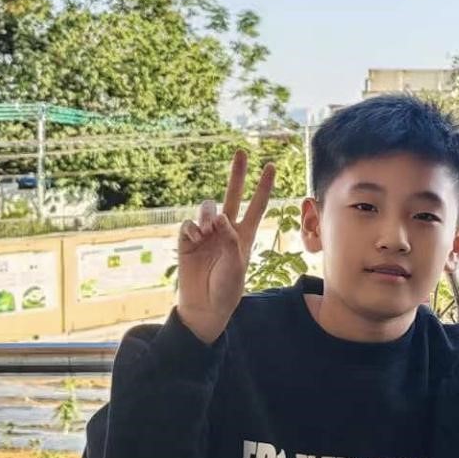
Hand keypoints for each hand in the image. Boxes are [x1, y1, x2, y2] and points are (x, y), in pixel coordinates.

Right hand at [177, 150, 274, 343]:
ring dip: (209, 215)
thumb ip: (231, 241)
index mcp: (244, 235)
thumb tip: (221, 217)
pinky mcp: (187, 239)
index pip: (257, 206)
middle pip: (233, 195)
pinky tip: (195, 241)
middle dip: (237, 174)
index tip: (271, 167)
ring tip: (208, 231)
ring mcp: (206, 233)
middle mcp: (226, 229)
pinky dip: (193, 229)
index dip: (263, 187)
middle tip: (242, 151)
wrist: (204, 305)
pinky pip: (189, 223)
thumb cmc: (226, 289)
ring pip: (208, 207)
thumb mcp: (236, 266)